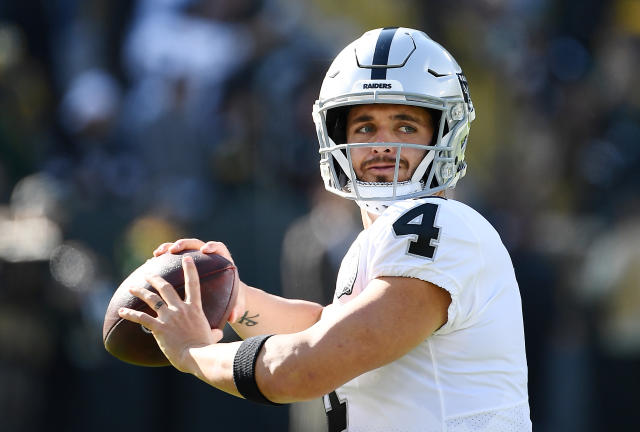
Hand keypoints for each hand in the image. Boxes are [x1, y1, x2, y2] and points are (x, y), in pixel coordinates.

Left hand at [118, 255, 222, 372]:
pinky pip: (141, 318)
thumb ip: (214, 332)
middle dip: (156, 278)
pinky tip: (121, 312)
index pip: (193, 284)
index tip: (186, 258)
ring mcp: (169, 317)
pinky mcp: (159, 328)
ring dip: (141, 291)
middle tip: (149, 273)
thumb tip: (219, 334)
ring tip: (132, 287)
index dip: (190, 269)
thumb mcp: (213, 337)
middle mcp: (181, 309)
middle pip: (166, 288)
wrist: (199, 356)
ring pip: (152, 299)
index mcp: (194, 309)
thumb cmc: (206, 348)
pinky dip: (130, 314)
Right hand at [152, 238, 244, 322]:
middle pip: (196, 244)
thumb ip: (236, 309)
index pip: (219, 248)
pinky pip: (173, 255)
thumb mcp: (235, 304)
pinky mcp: (185, 261)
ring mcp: (196, 257)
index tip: (206, 250)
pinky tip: (153, 260)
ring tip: (158, 253)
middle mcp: (208, 255)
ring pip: (181, 247)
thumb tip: (234, 317)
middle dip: (184, 244)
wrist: (227, 297)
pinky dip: (164, 255)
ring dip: (169, 247)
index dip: (213, 246)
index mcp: (223, 261)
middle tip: (174, 249)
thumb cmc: (233, 299)